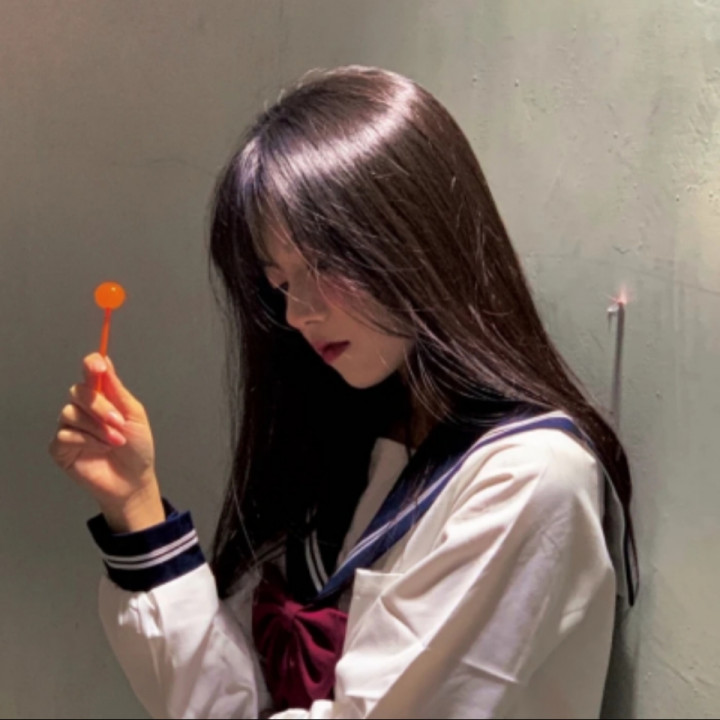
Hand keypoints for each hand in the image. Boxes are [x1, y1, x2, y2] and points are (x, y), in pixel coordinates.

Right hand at [48, 353, 163, 530]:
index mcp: (103, 396)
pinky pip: (65, 435)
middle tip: (119, 422)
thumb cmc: (137, 448)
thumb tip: (105, 361)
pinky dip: (87, 442)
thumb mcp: (134, 416)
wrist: (134, 480)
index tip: (99, 367)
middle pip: (77, 391)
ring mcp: (70, 427)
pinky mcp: (61, 447)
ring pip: (70, 413)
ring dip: (97, 428)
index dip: (91, 365)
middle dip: (100, 406)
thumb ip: (117, 390)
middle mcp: (83, 408)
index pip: (90, 371)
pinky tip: (101, 450)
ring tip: (116, 442)